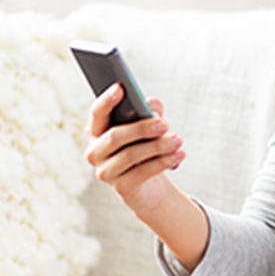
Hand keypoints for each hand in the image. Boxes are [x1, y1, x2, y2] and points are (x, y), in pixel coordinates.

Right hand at [84, 85, 184, 211]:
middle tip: (164, 124)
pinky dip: (163, 162)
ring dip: (158, 146)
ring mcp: (105, 171)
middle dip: (141, 128)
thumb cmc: (146, 145)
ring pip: (130, 155)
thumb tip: (152, 109)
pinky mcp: (120, 187)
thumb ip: (150, 110)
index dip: (107, 100)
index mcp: (97, 130)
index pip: (97, 113)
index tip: (120, 87)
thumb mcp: (150, 124)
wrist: (149, 183)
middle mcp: (95, 151)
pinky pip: (142, 172)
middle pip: (114, 137)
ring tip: (177, 140)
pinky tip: (179, 155)